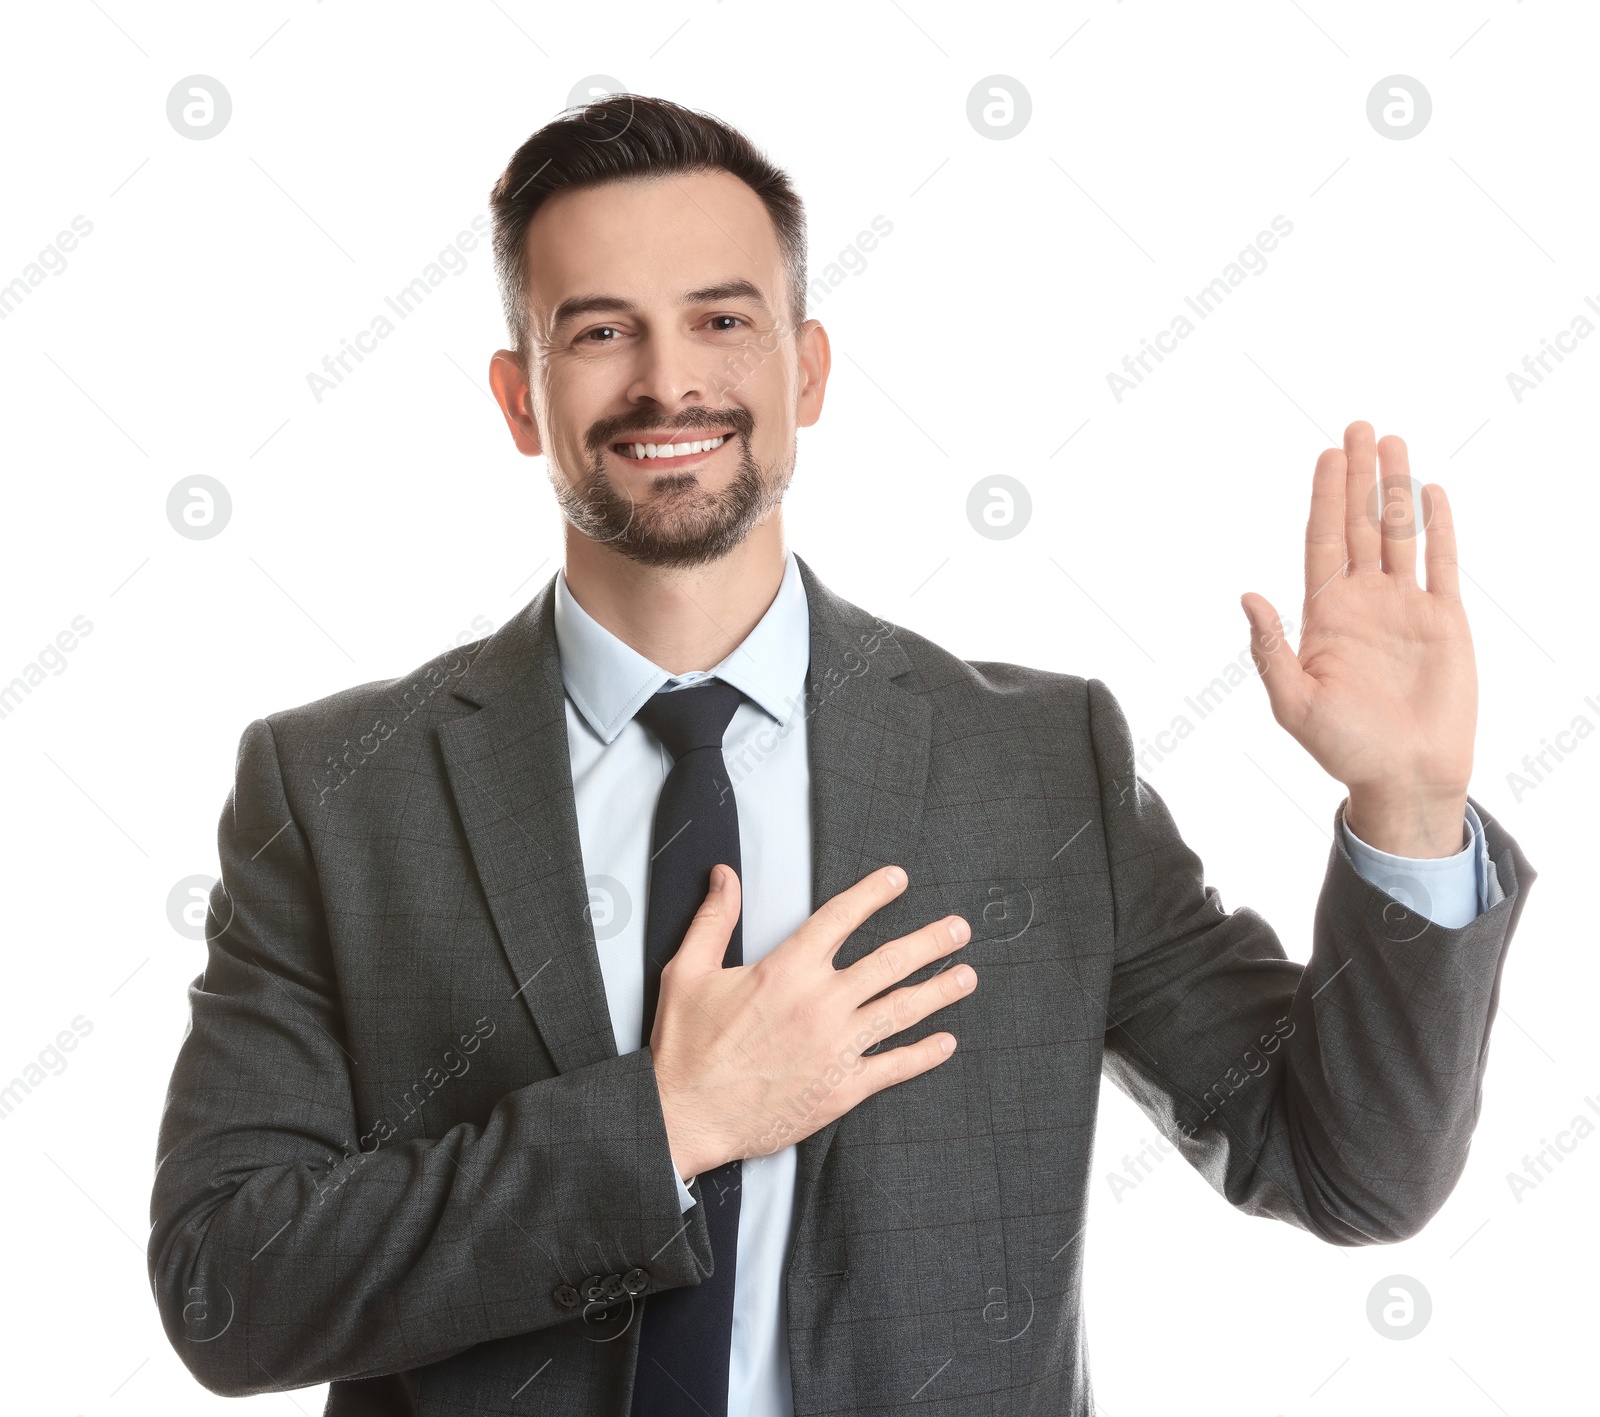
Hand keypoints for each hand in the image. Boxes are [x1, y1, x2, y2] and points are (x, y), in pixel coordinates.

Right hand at [649, 864, 973, 1178]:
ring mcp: (836, 1047)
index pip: (841, 918)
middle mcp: (820, 1002)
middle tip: (959, 929)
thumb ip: (714, 919)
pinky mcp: (842, 1088)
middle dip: (930, 941)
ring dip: (939, 990)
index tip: (899, 879)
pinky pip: (894, 1066)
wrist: (686, 1115)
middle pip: (889, 961)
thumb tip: (724, 875)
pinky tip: (944, 1043)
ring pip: (901, 1009)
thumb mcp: (689, 970)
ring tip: (967, 976)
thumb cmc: (685, 1046)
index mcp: (787, 969)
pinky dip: (924, 1054)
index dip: (874, 894)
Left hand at [1241, 420, 1475, 857]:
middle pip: (1360, 524)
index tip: (1325, 455)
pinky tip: (1432, 492)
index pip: (1323, 541)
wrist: (1404, 776)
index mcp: (1324, 615)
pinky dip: (1438, 528)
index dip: (1324, 498)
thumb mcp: (1293, 701)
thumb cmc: (1343, 747)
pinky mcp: (1445, 620)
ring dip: (1396, 489)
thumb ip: (1270, 648)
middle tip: (1357, 426)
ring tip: (1392, 442)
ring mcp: (1405, 607)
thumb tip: (1248, 595)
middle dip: (1357, 477)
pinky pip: (1442, 563)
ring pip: (1400, 533)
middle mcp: (1363, 602)